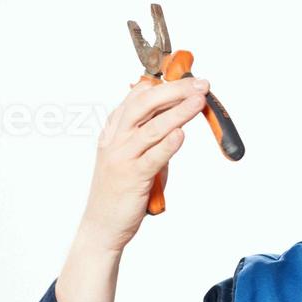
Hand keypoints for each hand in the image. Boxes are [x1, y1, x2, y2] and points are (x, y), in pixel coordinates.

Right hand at [79, 75, 210, 252]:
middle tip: (199, 84)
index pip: (136, 96)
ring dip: (178, 111)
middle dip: (174, 91)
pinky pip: (152, 157)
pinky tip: (181, 135)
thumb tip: (175, 123)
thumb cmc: (120, 192)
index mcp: (114, 130)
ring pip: (152, 127)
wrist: (102, 225)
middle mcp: (116, 139)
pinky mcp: (132, 177)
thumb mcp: (132, 157)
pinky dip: (167, 144)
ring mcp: (122, 157)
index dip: (162, 84)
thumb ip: (150, 139)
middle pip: (145, 104)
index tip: (185, 76)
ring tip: (199, 101)